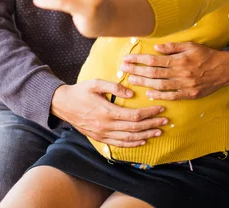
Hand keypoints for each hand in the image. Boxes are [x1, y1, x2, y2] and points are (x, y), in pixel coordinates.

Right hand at [51, 80, 167, 147]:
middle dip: (152, 125)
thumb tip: (131, 94)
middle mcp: (106, 126)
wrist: (63, 105)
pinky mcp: (100, 138)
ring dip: (145, 136)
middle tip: (165, 121)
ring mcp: (103, 134)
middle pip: (135, 129)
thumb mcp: (96, 83)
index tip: (160, 108)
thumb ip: (114, 87)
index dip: (149, 113)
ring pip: (129, 139)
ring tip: (158, 132)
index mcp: (107, 111)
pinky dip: (132, 144)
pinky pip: (119, 144)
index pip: (134, 115)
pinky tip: (141, 141)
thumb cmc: (80, 91)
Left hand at [121, 42, 228, 100]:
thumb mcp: (190, 46)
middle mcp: (181, 73)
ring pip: (160, 85)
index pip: (154, 60)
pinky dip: (159, 95)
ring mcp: (185, 85)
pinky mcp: (190, 94)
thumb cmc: (205, 55)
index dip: (139, 59)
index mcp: (180, 60)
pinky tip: (149, 93)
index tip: (127, 58)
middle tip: (123, 69)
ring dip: (144, 83)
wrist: (224, 69)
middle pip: (154, 73)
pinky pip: (172, 96)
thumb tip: (156, 48)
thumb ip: (172, 48)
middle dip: (137, 70)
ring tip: (131, 80)